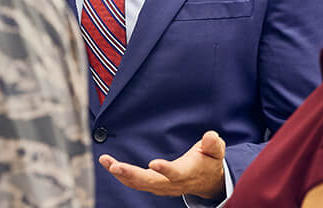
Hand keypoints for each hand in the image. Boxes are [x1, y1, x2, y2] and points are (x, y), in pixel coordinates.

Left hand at [98, 130, 226, 199]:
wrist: (208, 182)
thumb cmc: (209, 162)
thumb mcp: (216, 152)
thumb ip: (213, 144)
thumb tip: (211, 136)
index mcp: (187, 173)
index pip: (175, 174)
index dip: (165, 170)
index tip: (154, 163)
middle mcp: (171, 183)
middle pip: (150, 182)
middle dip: (132, 175)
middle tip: (115, 166)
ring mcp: (161, 186)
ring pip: (139, 184)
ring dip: (121, 174)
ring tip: (106, 161)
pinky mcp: (153, 185)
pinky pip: (135, 182)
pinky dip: (121, 174)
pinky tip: (108, 164)